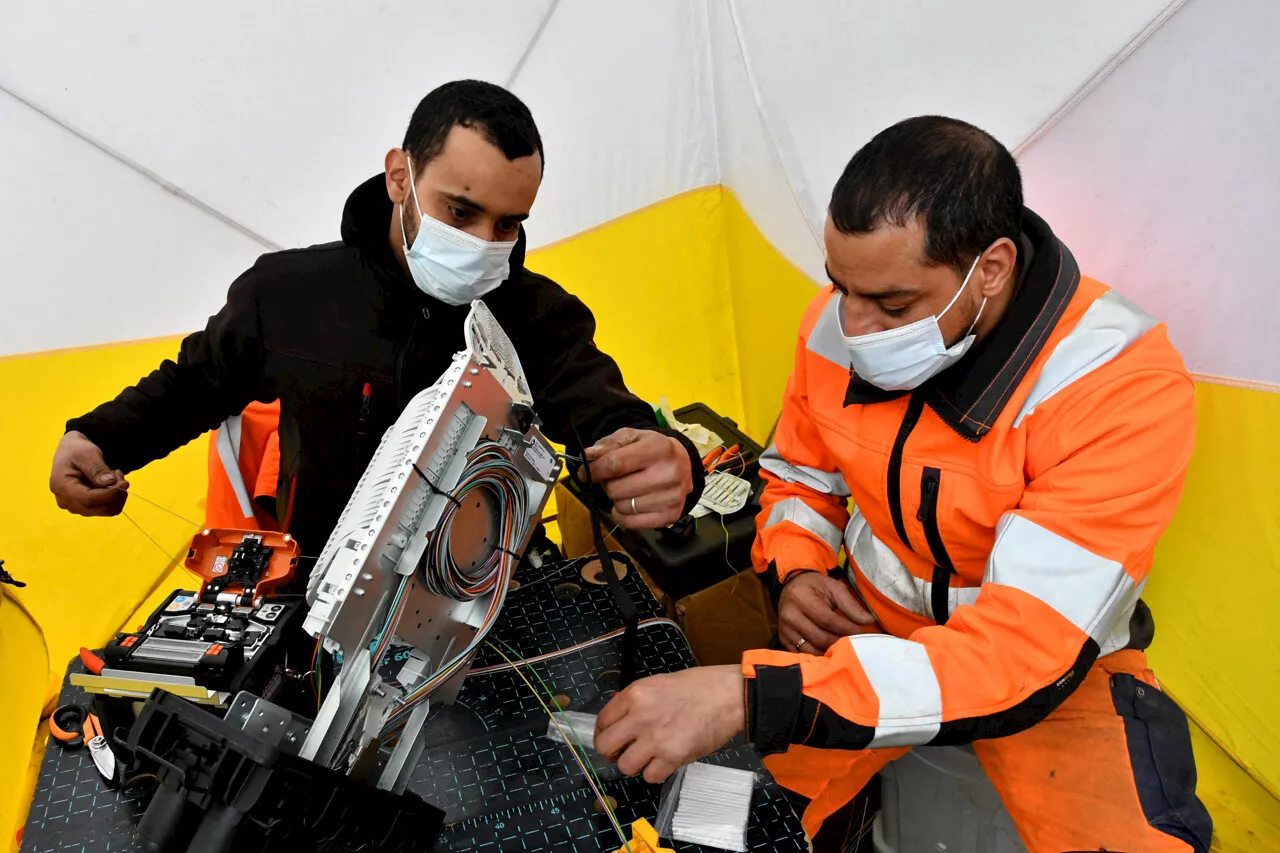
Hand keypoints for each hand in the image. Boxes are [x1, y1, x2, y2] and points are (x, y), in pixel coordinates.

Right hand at [49, 431, 128, 516]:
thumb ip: (96, 468)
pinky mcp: (85, 507)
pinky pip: (106, 508)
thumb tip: (109, 483)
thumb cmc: (77, 450)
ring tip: (116, 475)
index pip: (89, 500)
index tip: (124, 483)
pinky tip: (113, 483)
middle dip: (116, 493)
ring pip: (106, 510)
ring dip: (117, 495)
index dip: (110, 494)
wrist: (71, 453)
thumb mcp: (87, 453)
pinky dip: (115, 497)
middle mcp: (66, 501)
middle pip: (99, 508)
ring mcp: (76, 506)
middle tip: (120, 474)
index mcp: (61, 487)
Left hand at [582, 428, 692, 528]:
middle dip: (608, 484)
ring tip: (627, 490)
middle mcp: (668, 473)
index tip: (585, 474)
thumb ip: (609, 445)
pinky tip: (629, 505)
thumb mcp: (632, 437)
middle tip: (615, 479)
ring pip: (622, 507)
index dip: (595, 471)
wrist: (683, 464)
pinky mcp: (670, 515)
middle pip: (616, 489)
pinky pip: (632, 523)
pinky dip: (623, 516)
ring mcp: (671, 497)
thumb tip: (588, 456)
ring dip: (617, 500)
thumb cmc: (653, 450)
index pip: (616, 464)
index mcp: (658, 449)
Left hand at [594, 665, 744, 782]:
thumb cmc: (698, 686)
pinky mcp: (673, 757)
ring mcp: (655, 738)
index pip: (602, 722)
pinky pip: (650, 776)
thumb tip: (622, 720)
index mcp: (635, 694)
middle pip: (605, 747)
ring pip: (625, 766)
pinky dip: (656, 773)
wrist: (728, 695)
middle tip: (624, 753)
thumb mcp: (658, 684)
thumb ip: (637, 702)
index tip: (613, 739)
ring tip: (649, 758)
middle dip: (612, 754)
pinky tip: (666, 762)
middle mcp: (639, 717)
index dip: (604, 734)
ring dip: (635, 765)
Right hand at [778, 572, 876, 654]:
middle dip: (840, 643)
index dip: (846, 629)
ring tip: (844, 652)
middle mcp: (790, 615)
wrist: (792, 586)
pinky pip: (801, 654)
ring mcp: (785, 629)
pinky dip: (817, 657)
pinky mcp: (783, 639)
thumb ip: (851, 605)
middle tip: (856, 646)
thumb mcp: (834, 588)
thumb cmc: (816, 587)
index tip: (862, 635)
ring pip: (811, 650)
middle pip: (820, 638)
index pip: (828, 620)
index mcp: (802, 598)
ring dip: (829, 653)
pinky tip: (829, 655)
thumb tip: (869, 621)